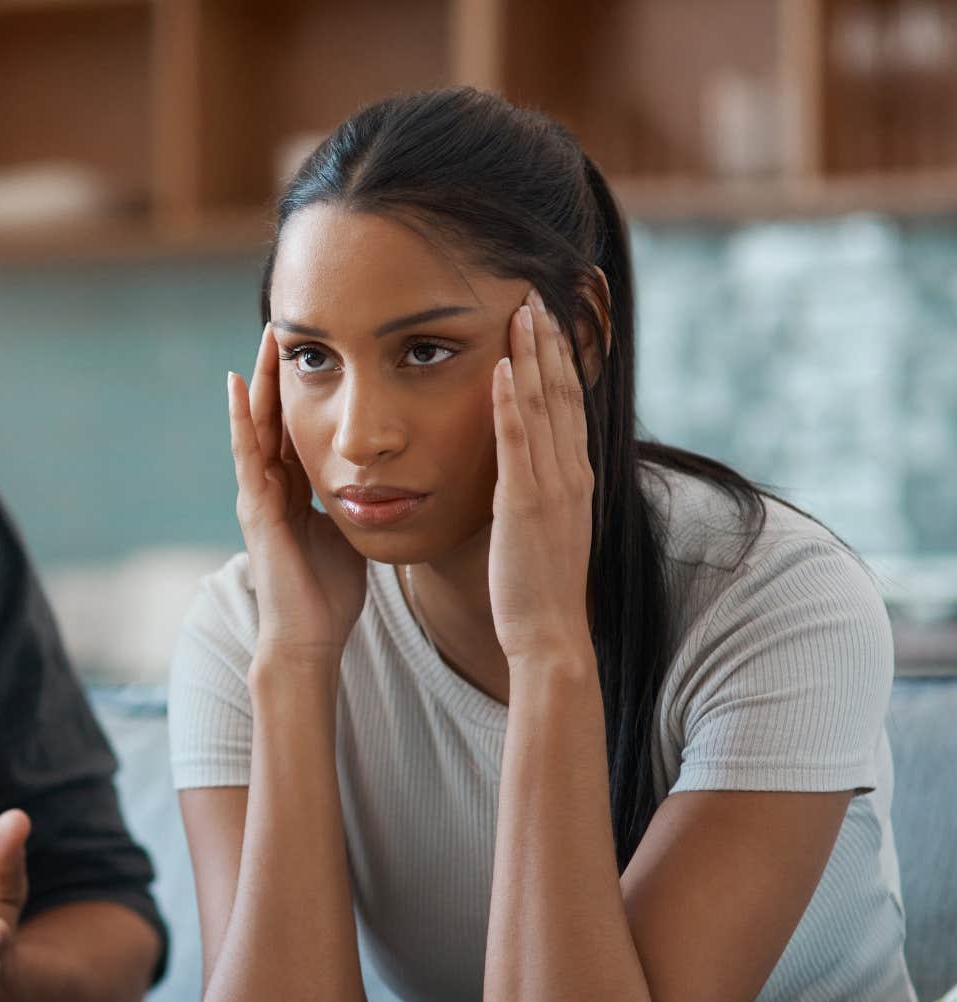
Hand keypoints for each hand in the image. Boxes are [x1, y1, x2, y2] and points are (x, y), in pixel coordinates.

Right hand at [229, 326, 366, 660]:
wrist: (310, 637)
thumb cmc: (330, 594)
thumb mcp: (350, 532)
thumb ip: (357, 502)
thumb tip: (388, 479)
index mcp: (293, 491)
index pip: (295, 427)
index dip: (301, 388)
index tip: (314, 348)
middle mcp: (270, 486)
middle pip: (272, 416)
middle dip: (277, 372)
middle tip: (284, 324)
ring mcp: (257, 495)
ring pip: (256, 425)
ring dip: (260, 381)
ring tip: (266, 339)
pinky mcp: (256, 508)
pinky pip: (247, 454)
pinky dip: (242, 417)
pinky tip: (239, 384)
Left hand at [488, 291, 595, 665]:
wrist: (549, 633)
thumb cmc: (538, 586)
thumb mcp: (542, 524)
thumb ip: (535, 488)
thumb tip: (519, 467)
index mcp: (574, 476)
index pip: (570, 402)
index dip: (562, 357)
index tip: (551, 316)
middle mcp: (570, 472)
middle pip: (563, 391)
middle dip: (551, 339)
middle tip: (538, 291)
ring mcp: (551, 486)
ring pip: (545, 405)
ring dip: (534, 354)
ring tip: (523, 308)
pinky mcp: (524, 503)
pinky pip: (518, 443)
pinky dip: (512, 402)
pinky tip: (503, 367)